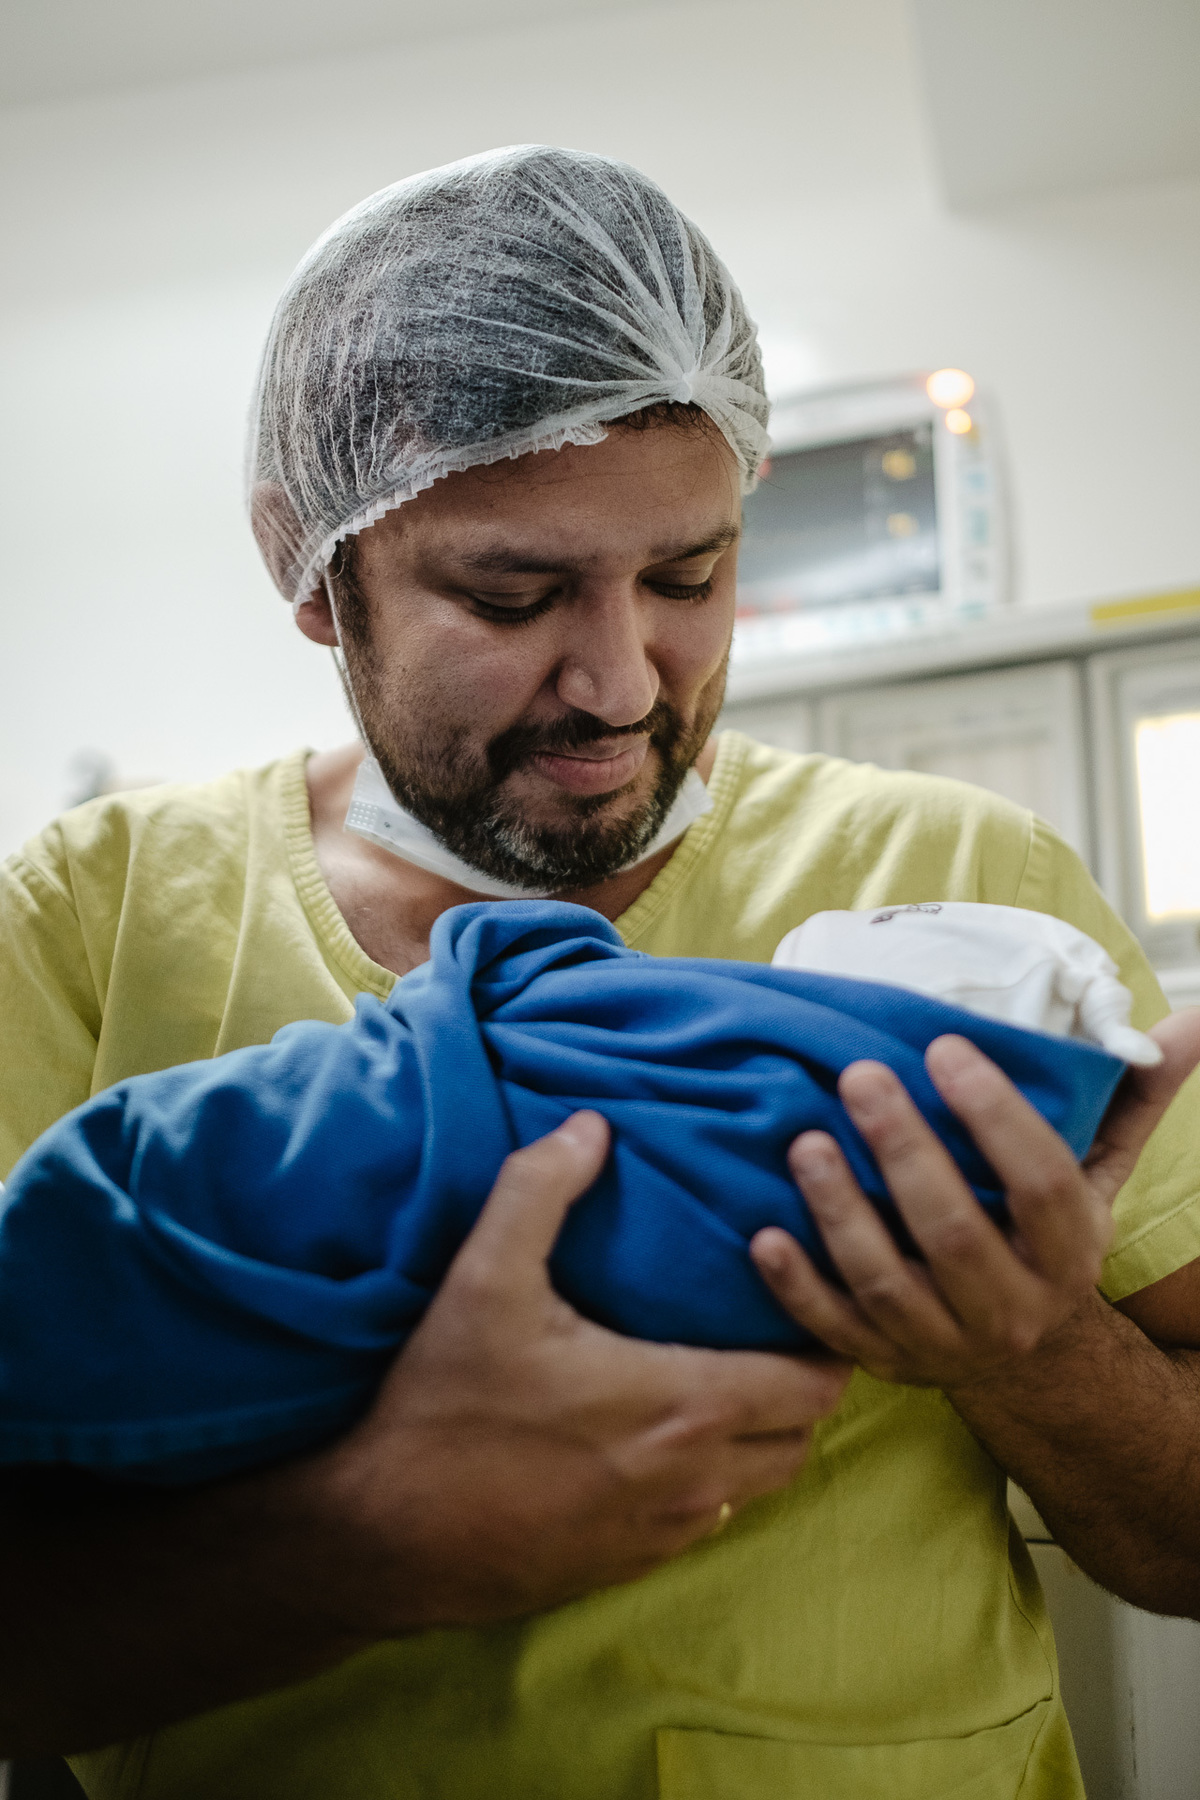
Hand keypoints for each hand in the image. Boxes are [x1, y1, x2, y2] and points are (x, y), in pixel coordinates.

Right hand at [314, 1112, 849, 1631]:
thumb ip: (540, 1189)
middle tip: (763, 1332)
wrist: (383, 1536)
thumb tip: (590, 1127)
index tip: (793, 1299)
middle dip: (798, 1387)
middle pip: (801, 1436)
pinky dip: (705, 1482)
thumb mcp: (482, 1278)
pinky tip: (654, 1440)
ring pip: (756, 1486)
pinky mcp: (628, 1568)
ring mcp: (664, 1534)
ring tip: (717, 1379)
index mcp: (682, 1404)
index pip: (816, 1383)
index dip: (821, 1340)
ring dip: (754, 1438)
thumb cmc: (443, 1406)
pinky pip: (704, 1522)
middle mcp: (694, 1479)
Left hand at [750, 1011, 1199, 1392]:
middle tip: (858, 1077)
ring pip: (888, 1282)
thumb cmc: (1046, 1234)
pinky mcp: (884, 1363)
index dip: (994, 1115)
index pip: (1039, 1182)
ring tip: (804, 1141)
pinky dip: (798, 1289)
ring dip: (842, 1212)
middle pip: (955, 1232)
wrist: (1023, 1355)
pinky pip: (835, 1332)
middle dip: (904, 1151)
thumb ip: (1131, 1098)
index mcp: (1070, 1251)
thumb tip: (1195, 1018)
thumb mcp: (1097, 1173)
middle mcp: (1012, 1307)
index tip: (944, 1047)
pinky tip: (765, 1236)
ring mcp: (943, 1342)